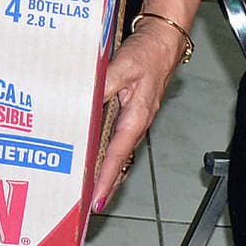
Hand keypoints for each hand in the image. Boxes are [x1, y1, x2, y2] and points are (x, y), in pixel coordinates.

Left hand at [93, 21, 186, 208]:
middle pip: (118, 161)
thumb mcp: (121, 67)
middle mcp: (136, 124)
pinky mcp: (128, 111)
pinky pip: (116, 138)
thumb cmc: (145, 55)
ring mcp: (133, 119)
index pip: (117, 155)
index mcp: (136, 118)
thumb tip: (83, 104)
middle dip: (105, 183)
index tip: (96, 199)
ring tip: (87, 189)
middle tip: (87, 204)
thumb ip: (102, 86)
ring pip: (117, 152)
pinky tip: (92, 155)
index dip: (106, 178)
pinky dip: (104, 151)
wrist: (162, 42)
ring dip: (104, 170)